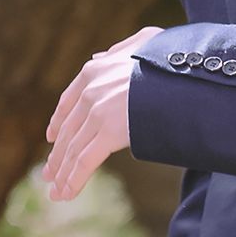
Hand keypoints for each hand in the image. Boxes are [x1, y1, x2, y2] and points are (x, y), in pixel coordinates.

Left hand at [42, 25, 162, 200]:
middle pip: (68, 130)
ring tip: (57, 192)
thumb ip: (121, 49)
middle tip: (49, 173)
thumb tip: (101, 57)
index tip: (52, 137)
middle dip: (58, 155)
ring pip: (73, 149)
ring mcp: (97, 112)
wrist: (186, 70)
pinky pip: (85, 162)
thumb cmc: (170, 57)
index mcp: (94, 70)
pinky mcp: (108, 133)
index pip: (68, 101)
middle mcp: (90, 91)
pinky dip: (73, 180)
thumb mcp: (144, 41)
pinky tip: (66, 194)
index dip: (59, 121)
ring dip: (63, 173)